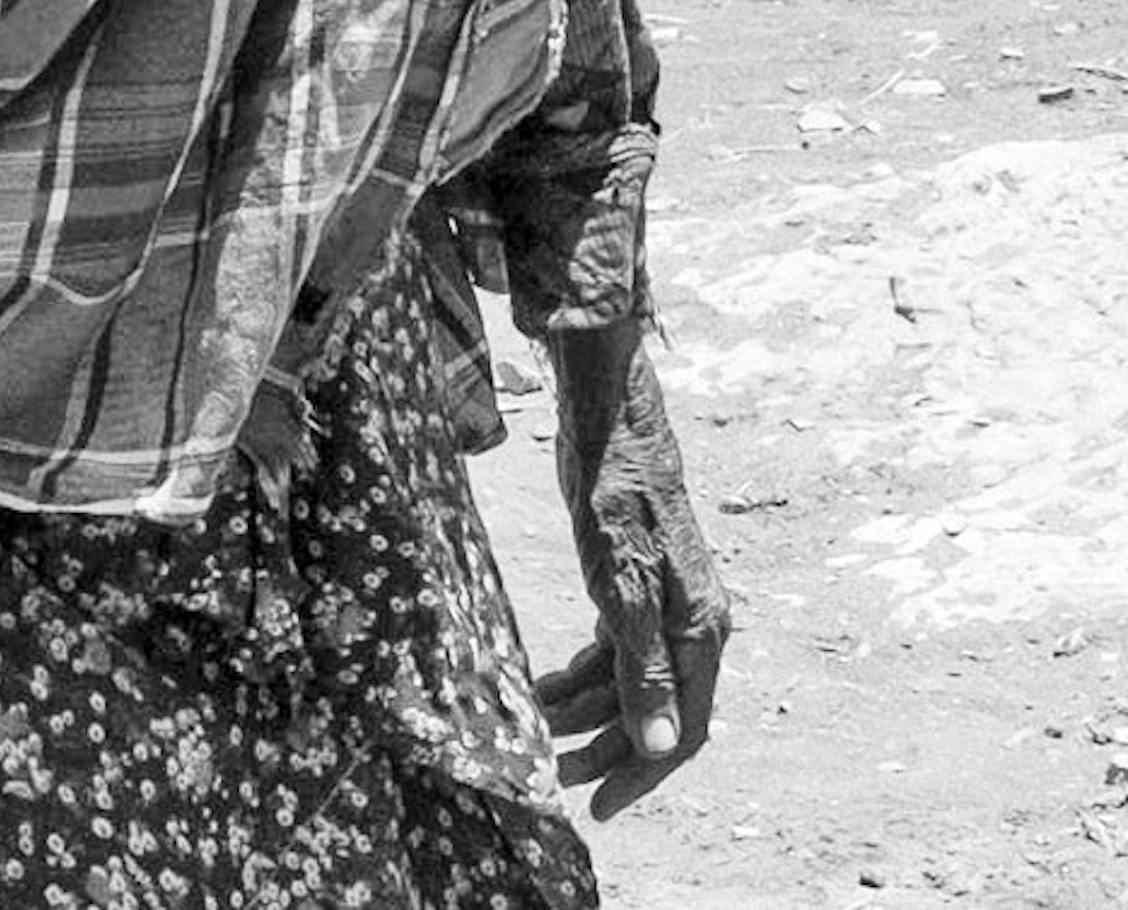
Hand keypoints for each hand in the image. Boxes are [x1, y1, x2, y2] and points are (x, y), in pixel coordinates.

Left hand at [539, 318, 729, 818]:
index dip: (641, 773)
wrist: (612, 426)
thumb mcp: (624, 585)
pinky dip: (582, 671)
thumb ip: (643, 666)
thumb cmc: (620, 497)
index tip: (599, 808)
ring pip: (627, 680)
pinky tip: (549, 684)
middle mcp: (689, 624)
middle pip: (653, 711)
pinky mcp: (633, 584)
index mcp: (698, 631)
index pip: (681, 729)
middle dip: (603, 747)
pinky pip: (614, 648)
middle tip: (552, 774)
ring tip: (534, 726)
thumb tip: (660, 746)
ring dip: (584, 709)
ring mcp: (662, 604)